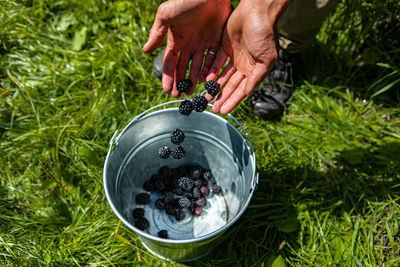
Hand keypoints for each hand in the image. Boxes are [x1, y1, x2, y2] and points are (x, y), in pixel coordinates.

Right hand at [143, 0, 230, 96]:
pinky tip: (208, 80)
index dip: (168, 77)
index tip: (167, 90)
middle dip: (181, 82)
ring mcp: (202, 44)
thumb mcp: (166, 15)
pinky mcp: (216, 41)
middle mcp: (188, 44)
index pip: (170, 63)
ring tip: (193, 91)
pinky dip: (211, 70)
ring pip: (198, 66)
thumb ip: (157, 33)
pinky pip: (213, 59)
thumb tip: (146, 51)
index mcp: (175, 40)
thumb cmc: (185, 0)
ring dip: (195, 79)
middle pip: (183, 68)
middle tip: (180, 95)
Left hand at [205, 0, 288, 114]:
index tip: (223, 111)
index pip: (241, 90)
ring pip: (221, 76)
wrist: (256, 11)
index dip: (232, 101)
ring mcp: (233, 56)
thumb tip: (247, 93)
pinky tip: (204, 80)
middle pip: (229, 85)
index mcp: (253, 70)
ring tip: (205, 98)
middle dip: (221, 97)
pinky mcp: (224, 46)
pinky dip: (210, 71)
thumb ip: (256, 77)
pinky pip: (215, 61)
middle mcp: (243, 65)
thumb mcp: (265, 59)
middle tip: (211, 108)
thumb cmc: (264, 35)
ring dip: (214, 87)